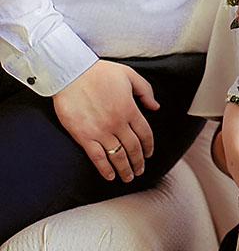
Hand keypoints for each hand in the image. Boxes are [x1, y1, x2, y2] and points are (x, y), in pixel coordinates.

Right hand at [53, 60, 159, 182]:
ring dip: (125, 169)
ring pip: (118, 156)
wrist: (71, 73)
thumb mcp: (129, 75)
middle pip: (133, 148)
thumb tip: (155, 107)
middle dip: (138, 162)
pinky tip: (110, 176)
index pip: (145, 134)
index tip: (149, 154)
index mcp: (130, 109)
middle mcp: (118, 123)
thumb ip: (145, 91)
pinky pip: (97, 157)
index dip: (149, 146)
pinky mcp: (84, 136)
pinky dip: (105, 169)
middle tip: (140, 170)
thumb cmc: (100, 72)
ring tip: (128, 178)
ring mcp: (101, 131)